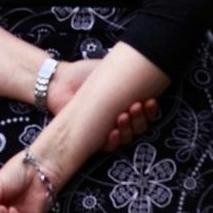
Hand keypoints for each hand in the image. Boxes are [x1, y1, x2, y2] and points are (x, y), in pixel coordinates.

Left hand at [44, 60, 158, 149]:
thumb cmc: (84, 74)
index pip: (145, 112)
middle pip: (139, 127)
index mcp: (125, 102)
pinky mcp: (93, 138)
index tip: (150, 101)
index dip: (150, 110)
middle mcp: (119, 117)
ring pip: (127, 137)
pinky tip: (113, 132)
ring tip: (122, 116)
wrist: (61, 81)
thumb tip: (143, 66)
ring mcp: (106, 128)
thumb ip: (125, 72)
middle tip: (135, 106)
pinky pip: (108, 146)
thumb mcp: (108, 69)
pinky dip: (113, 141)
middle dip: (140, 118)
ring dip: (128, 129)